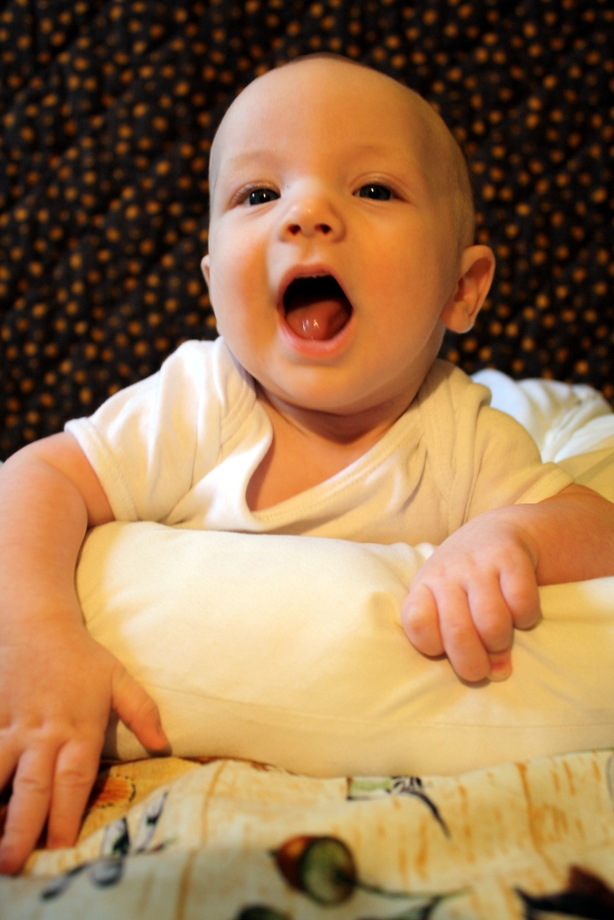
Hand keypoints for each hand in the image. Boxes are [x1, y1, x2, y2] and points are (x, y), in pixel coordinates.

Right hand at [0, 621, 167, 874]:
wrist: (36, 622)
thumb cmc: (81, 656)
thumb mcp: (118, 679)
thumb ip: (142, 711)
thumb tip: (163, 744)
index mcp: (78, 729)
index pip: (73, 780)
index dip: (67, 814)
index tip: (61, 847)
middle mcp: (44, 734)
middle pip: (33, 787)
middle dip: (23, 827)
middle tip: (13, 862)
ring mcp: (13, 727)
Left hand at [400, 511, 541, 682]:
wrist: (500, 530)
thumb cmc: (468, 580)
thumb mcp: (450, 602)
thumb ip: (461, 640)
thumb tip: (497, 673)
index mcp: (425, 585)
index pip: (417, 623)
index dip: (433, 646)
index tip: (445, 649)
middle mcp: (447, 571)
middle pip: (457, 631)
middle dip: (473, 663)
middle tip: (484, 670)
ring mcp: (478, 563)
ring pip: (491, 623)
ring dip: (501, 642)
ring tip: (501, 639)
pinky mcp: (510, 556)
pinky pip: (522, 603)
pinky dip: (526, 618)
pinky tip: (522, 615)